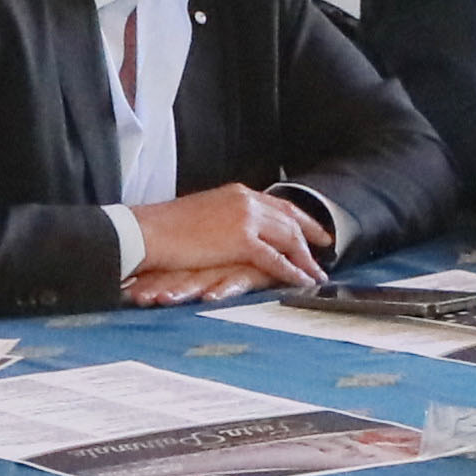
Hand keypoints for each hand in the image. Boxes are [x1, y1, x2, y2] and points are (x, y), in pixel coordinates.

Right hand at [122, 184, 331, 302]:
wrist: (149, 232)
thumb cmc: (165, 228)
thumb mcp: (201, 214)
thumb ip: (223, 219)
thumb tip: (231, 233)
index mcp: (236, 193)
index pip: (277, 204)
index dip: (300, 217)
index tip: (314, 228)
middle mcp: (246, 201)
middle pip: (290, 219)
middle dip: (311, 235)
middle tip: (327, 249)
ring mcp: (246, 219)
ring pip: (288, 238)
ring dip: (305, 258)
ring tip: (317, 273)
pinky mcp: (242, 240)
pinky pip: (276, 259)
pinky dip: (292, 272)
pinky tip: (303, 281)